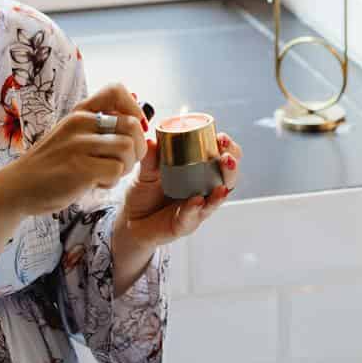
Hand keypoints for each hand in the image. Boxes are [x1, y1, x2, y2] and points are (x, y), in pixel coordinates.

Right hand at [2, 83, 147, 215]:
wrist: (17, 187)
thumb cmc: (51, 163)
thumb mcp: (71, 134)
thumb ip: (99, 126)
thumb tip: (139, 120)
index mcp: (80, 112)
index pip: (117, 90)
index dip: (135, 110)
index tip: (131, 131)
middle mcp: (79, 123)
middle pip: (132, 125)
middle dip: (137, 148)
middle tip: (121, 162)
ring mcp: (78, 145)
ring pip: (128, 149)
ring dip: (125, 167)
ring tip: (106, 174)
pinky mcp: (79, 168)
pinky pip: (116, 171)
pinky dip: (111, 182)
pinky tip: (95, 183)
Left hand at [116, 128, 240, 249]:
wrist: (128, 220)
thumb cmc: (143, 193)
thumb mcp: (146, 171)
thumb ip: (150, 158)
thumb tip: (152, 141)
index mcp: (199, 171)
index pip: (221, 156)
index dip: (227, 147)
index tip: (221, 138)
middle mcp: (203, 189)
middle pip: (228, 178)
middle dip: (232, 167)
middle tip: (227, 158)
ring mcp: (197, 208)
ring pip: (217, 199)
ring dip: (222, 191)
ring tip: (222, 185)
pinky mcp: (185, 224)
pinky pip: (193, 216)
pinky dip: (196, 208)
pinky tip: (197, 201)